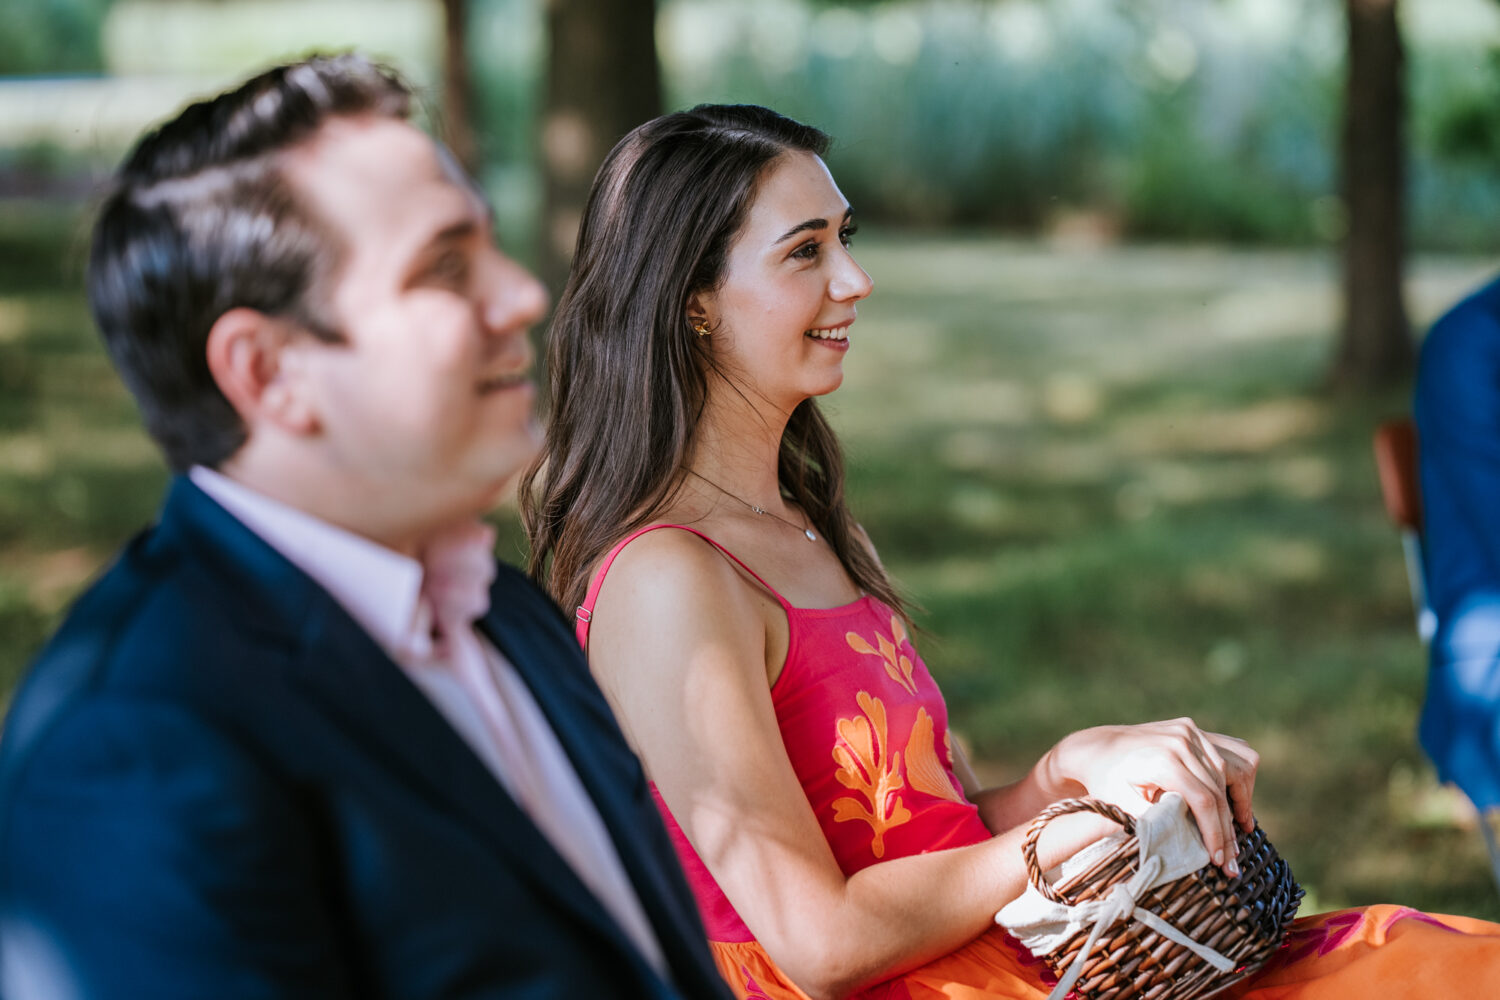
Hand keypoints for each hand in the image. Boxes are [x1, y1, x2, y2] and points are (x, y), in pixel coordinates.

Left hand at [1040, 718, 1258, 875]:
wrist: (1097, 747)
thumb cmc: (1105, 781)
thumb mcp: (1120, 805)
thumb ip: (1152, 821)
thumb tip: (1181, 844)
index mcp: (1164, 760)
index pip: (1203, 800)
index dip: (1214, 832)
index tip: (1218, 859)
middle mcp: (1180, 741)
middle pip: (1218, 789)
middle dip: (1227, 828)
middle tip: (1231, 860)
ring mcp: (1187, 731)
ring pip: (1228, 771)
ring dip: (1237, 803)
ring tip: (1238, 834)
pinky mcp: (1190, 729)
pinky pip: (1223, 755)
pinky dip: (1231, 780)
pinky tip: (1234, 804)